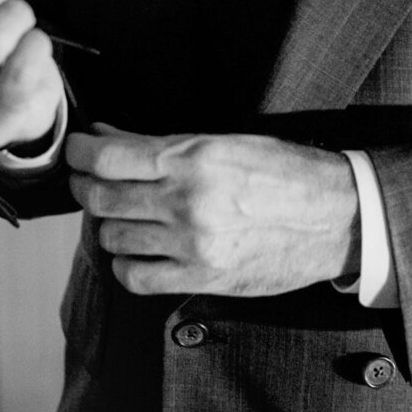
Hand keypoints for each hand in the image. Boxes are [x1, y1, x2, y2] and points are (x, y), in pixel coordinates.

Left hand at [66, 125, 360, 296]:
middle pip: (101, 198)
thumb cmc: (283, 170)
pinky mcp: (202, 278)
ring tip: (123, 215)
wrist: (335, 217)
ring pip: (112, 238)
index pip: (107, 157)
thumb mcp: (225, 142)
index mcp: (194, 157)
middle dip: (85, 186)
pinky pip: (135, 278)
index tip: (75, 150)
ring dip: (109, 225)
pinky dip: (126, 264)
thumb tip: (105, 134)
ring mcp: (192, 244)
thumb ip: (162, 144)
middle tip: (87, 181)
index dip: (79, 152)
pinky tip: (139, 251)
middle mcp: (187, 201)